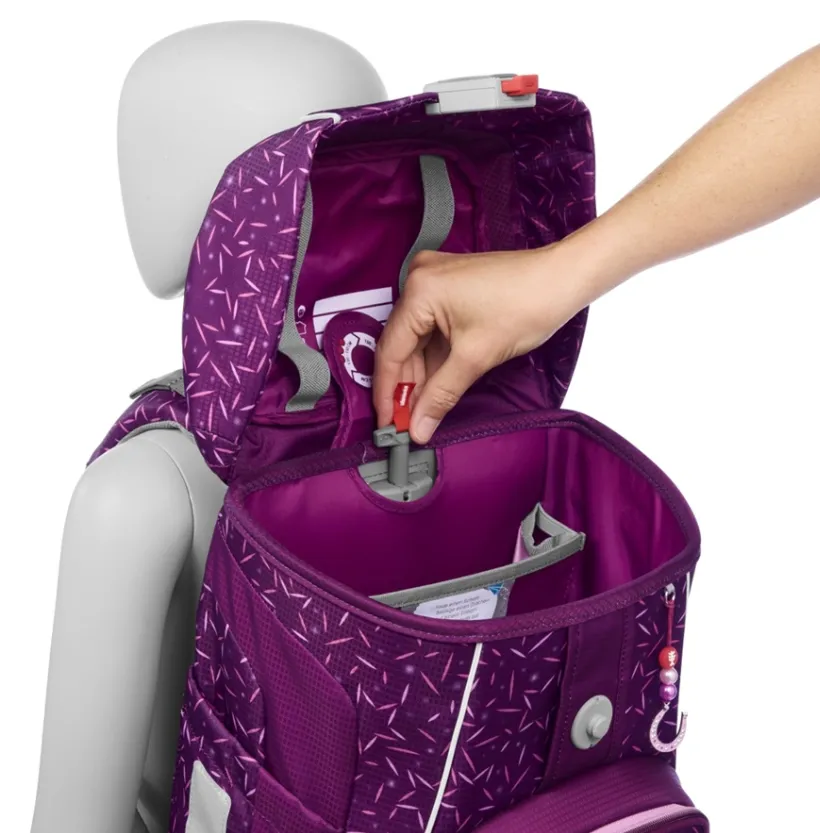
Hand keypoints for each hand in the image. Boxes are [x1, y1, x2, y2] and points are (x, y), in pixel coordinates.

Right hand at [373, 244, 589, 443]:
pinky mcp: (449, 287)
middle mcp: (419, 279)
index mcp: (419, 290)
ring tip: (422, 409)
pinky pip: (431, 328)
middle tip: (406, 421)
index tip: (388, 421)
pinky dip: (434, 356)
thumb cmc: (528, 304)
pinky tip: (436, 384)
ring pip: (417, 339)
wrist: (563, 279)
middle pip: (401, 344)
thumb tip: (418, 426)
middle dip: (406, 385)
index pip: (391, 350)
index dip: (387, 392)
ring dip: (420, 374)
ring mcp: (434, 281)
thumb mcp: (476, 357)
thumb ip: (441, 395)